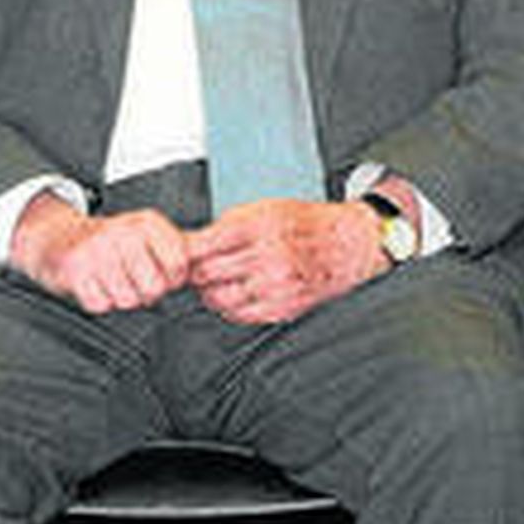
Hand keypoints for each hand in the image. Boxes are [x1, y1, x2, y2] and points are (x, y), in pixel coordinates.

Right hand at [10, 192, 189, 313]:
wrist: (56, 237)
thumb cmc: (107, 243)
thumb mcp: (143, 234)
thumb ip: (175, 250)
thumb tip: (206, 270)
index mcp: (146, 222)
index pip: (179, 266)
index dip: (169, 279)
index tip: (155, 272)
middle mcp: (123, 231)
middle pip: (154, 289)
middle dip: (142, 291)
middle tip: (127, 277)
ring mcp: (97, 249)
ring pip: (128, 300)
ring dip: (118, 296)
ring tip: (107, 279)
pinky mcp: (75, 269)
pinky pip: (100, 305)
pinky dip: (96, 301)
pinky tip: (92, 283)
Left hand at [186, 198, 384, 325]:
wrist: (349, 246)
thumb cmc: (305, 223)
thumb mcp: (265, 208)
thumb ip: (228, 225)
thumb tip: (193, 241)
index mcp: (258, 227)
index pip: (202, 245)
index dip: (182, 251)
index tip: (174, 252)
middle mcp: (267, 257)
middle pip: (205, 273)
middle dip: (192, 272)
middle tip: (189, 269)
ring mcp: (275, 286)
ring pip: (217, 298)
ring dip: (207, 291)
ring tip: (211, 281)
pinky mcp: (283, 308)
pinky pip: (239, 315)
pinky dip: (228, 307)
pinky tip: (232, 294)